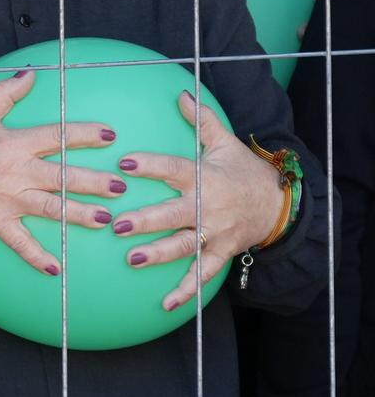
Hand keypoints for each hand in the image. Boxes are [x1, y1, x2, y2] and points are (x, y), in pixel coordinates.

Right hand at [0, 69, 124, 275]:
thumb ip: (6, 93)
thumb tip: (30, 73)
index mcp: (14, 143)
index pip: (57, 136)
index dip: (85, 134)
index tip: (110, 135)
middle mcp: (16, 172)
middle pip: (64, 176)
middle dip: (95, 182)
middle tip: (121, 186)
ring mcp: (7, 199)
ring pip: (52, 208)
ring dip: (80, 215)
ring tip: (106, 219)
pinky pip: (19, 242)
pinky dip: (36, 257)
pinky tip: (56, 269)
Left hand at [112, 89, 286, 310]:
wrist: (280, 205)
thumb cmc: (243, 170)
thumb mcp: (226, 143)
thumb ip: (202, 120)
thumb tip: (180, 93)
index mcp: (205, 177)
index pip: (174, 169)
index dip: (150, 165)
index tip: (124, 162)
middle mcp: (208, 207)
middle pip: (174, 215)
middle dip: (146, 221)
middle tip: (116, 225)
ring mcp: (215, 233)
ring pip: (185, 245)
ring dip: (158, 254)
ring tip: (131, 259)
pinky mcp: (221, 252)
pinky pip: (203, 274)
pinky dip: (186, 290)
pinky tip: (165, 304)